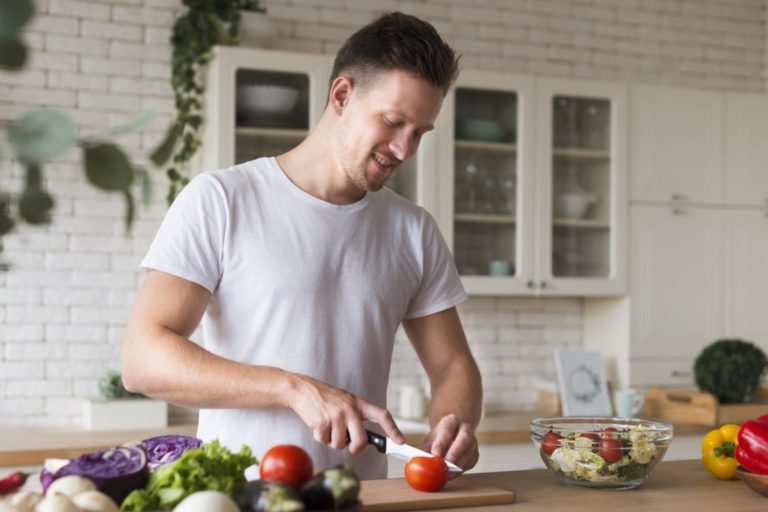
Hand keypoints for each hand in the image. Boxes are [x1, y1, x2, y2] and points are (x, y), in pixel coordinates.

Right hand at [288, 374, 403, 453]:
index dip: (393, 429)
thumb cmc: (326, 398)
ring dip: (332, 441)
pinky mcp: (322, 422)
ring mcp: (336, 416)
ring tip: (328, 427)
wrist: (303, 390)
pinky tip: (318, 425)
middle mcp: (349, 409)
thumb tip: (364, 440)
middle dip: (355, 449)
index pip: (381, 415)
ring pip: (340, 444)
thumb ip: (356, 417)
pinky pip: (325, 441)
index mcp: (358, 403)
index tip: (400, 441)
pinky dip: (320, 438)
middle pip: (361, 441)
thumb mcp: (346, 401)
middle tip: (349, 446)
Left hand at [420, 414, 478, 476]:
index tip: (435, 454)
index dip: (441, 442)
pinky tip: (454, 474)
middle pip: (464, 438)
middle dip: (455, 452)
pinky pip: (472, 461)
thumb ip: (421, 450)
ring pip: (470, 451)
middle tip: (446, 465)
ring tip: (448, 474)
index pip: (447, 429)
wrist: (452, 438)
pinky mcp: (476, 452)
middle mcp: (464, 428)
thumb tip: (412, 461)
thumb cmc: (438, 440)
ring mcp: (473, 440)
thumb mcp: (429, 441)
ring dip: (459, 464)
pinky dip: (463, 469)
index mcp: (451, 421)